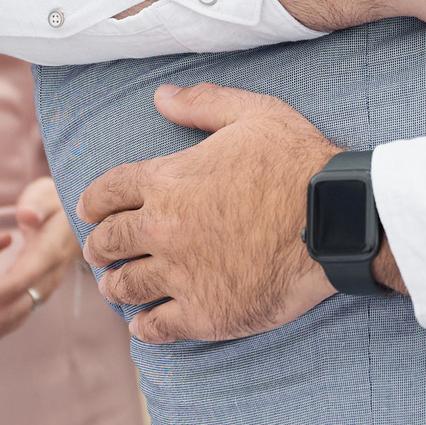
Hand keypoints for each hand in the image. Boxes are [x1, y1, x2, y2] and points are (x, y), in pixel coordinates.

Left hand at [0, 177, 80, 344]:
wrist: (74, 222)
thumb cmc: (56, 203)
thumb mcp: (49, 194)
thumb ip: (38, 203)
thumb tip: (27, 215)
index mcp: (47, 256)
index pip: (16, 283)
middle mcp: (44, 282)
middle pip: (7, 314)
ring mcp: (36, 295)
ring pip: (2, 325)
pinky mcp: (25, 301)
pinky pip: (0, 324)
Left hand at [77, 85, 340, 345]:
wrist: (336, 219)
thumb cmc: (298, 163)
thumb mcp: (253, 114)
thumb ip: (202, 103)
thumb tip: (160, 96)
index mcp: (166, 180)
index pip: (105, 193)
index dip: (93, 202)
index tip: (89, 211)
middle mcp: (162, 229)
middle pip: (108, 242)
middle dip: (99, 246)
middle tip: (100, 252)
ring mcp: (180, 274)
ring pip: (125, 287)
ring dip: (116, 287)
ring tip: (116, 289)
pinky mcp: (204, 313)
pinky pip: (156, 327)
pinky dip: (144, 328)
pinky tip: (142, 326)